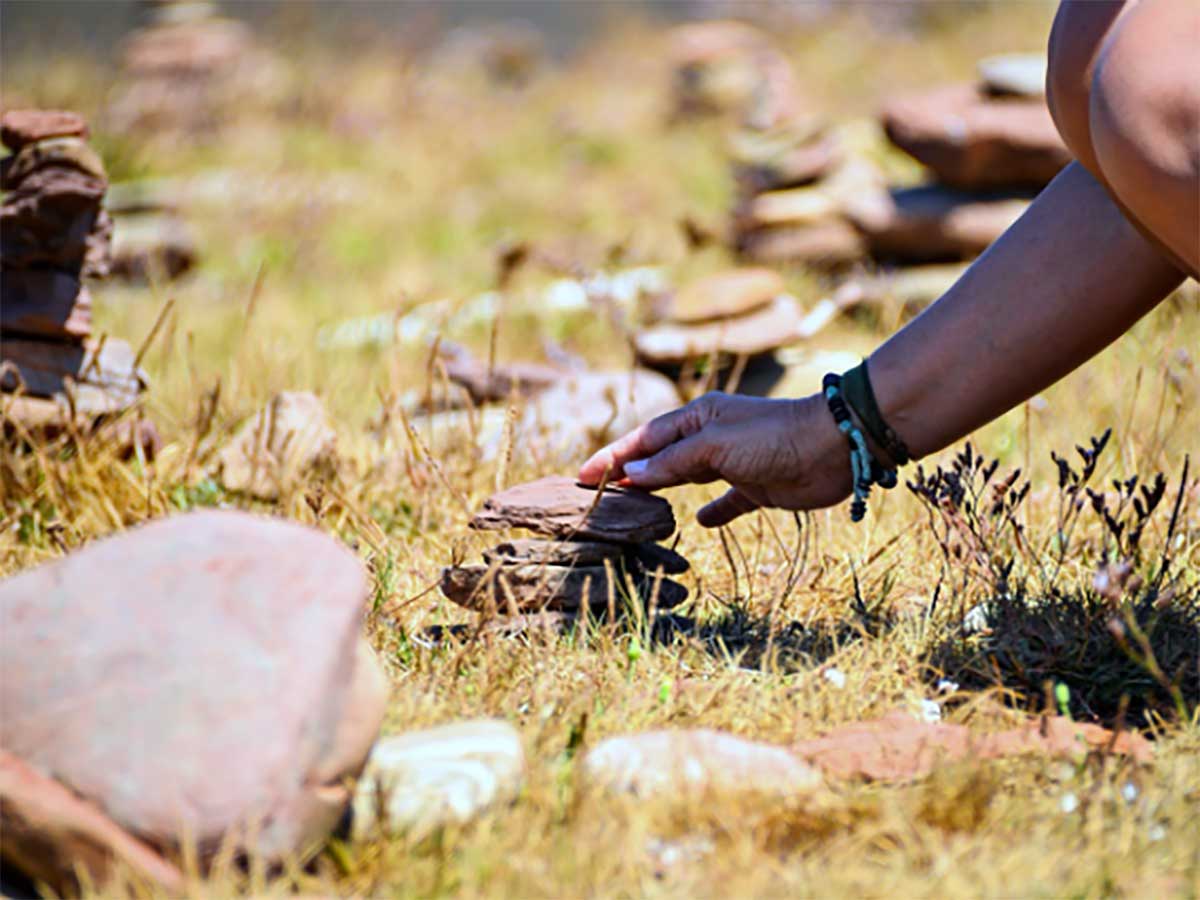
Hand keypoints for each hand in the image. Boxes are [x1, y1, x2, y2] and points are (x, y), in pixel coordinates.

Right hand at [578, 391, 852, 526]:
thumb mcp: (715, 446)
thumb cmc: (773, 436)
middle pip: (661, 456)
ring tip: (636, 506)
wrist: (834, 447)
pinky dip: (712, 511)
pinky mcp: (757, 485)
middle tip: (599, 493)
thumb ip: (673, 461)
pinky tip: (698, 522)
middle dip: (631, 473)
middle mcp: (712, 437)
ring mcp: (734, 462)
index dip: (613, 457)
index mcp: (699, 417)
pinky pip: (727, 500)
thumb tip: (634, 471)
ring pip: (687, 477)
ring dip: (662, 489)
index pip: (644, 439)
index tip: (582, 475)